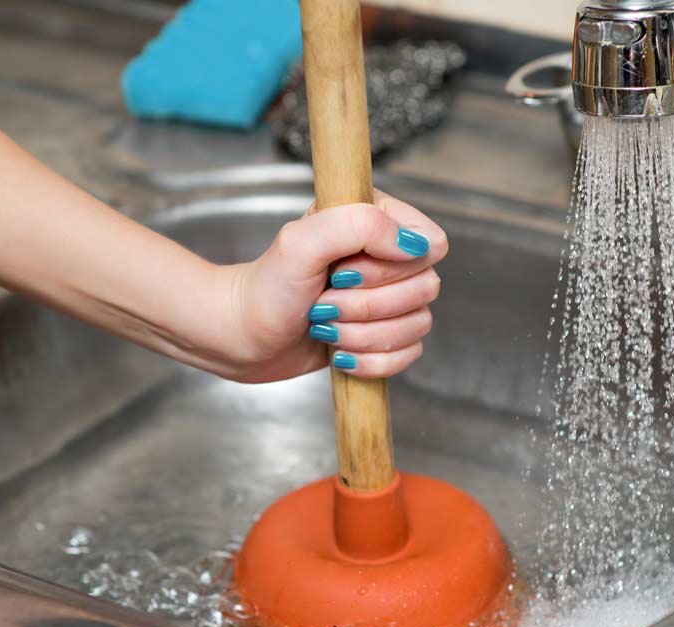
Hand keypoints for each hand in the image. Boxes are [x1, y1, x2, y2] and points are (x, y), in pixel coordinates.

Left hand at [220, 190, 446, 382]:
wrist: (242, 336)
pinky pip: (408, 354)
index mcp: (376, 219)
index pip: (431, 242)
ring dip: (366, 335)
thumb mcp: (301, 243)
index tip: (346, 271)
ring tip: (325, 326)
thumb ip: (359, 225)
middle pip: (426, 288)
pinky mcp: (383, 335)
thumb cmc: (265, 288)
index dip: (395, 265)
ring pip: (418, 324)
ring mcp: (388, 298)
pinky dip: (372, 361)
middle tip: (324, 302)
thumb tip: (412, 245)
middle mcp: (387, 257)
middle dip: (369, 305)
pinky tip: (339, 352)